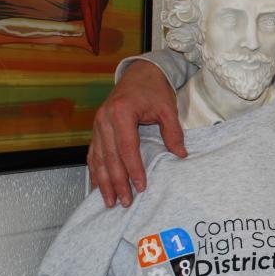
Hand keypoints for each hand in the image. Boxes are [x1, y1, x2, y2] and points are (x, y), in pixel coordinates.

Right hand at [88, 60, 185, 206]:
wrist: (140, 73)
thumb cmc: (154, 89)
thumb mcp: (168, 108)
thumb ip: (173, 132)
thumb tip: (180, 155)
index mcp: (121, 112)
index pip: (127, 147)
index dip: (133, 169)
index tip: (140, 186)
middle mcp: (104, 119)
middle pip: (109, 157)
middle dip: (117, 182)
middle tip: (124, 202)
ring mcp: (98, 124)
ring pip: (98, 158)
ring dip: (103, 181)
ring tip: (110, 201)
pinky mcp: (97, 128)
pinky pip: (93, 153)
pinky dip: (95, 171)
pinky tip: (98, 186)